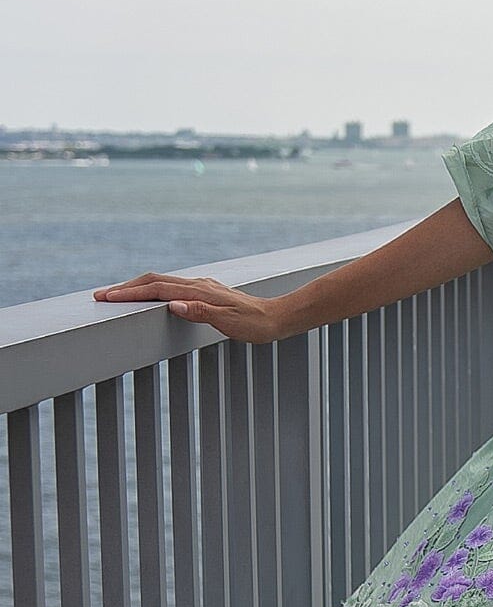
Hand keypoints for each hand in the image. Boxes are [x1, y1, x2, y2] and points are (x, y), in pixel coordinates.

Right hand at [90, 273, 287, 342]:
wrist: (279, 317)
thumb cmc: (256, 325)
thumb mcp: (230, 323)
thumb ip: (200, 312)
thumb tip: (172, 304)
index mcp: (199, 291)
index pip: (157, 290)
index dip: (130, 294)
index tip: (106, 298)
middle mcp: (198, 285)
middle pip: (154, 281)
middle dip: (126, 287)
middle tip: (100, 295)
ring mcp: (202, 287)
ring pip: (163, 282)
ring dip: (138, 287)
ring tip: (117, 294)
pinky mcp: (207, 292)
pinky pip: (173, 287)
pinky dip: (154, 289)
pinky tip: (152, 295)